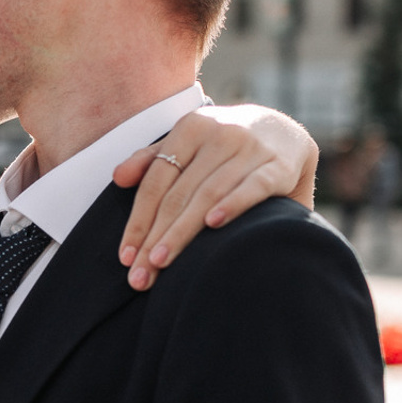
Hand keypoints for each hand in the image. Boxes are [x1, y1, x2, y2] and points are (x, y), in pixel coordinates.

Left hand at [113, 105, 317, 289]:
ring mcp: (250, 148)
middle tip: (140, 274)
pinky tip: (213, 224)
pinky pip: (252, 187)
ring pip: (208, 194)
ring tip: (162, 263)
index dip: (138, 220)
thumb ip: (153, 159)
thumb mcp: (188, 143)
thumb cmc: (223, 147)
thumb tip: (117, 177)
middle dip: (155, 237)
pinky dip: (232, 204)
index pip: (156, 181)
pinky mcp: (279, 166)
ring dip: (183, 231)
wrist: (284, 131)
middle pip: (178, 193)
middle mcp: (219, 134)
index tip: (125, 257)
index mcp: (190, 128)